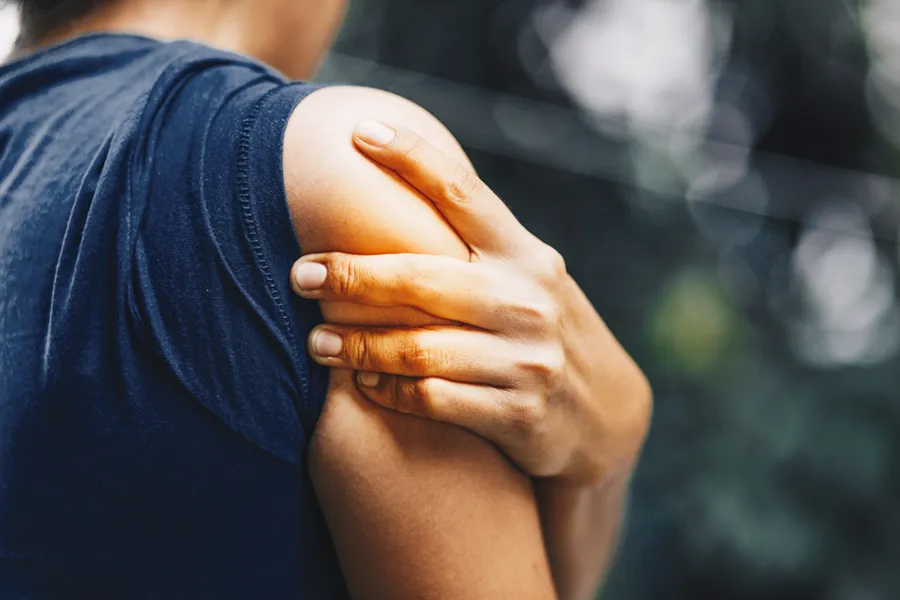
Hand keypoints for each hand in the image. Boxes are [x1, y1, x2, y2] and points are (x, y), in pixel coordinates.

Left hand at [291, 122, 650, 484]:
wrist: (606, 416)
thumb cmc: (542, 331)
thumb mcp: (527, 281)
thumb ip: (477, 249)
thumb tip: (397, 193)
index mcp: (526, 255)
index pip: (463, 193)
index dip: (411, 157)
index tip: (358, 132)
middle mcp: (528, 301)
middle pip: (421, 277)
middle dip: (352, 274)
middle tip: (301, 274)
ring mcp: (526, 360)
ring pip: (418, 347)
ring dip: (356, 344)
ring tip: (315, 341)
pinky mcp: (517, 414)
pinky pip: (431, 399)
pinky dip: (387, 390)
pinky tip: (363, 382)